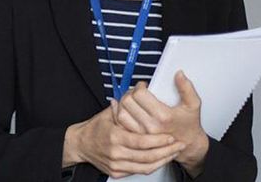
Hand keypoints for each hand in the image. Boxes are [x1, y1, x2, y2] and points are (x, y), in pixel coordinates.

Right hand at [63, 104, 185, 177]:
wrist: (81, 144)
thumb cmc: (95, 128)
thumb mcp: (109, 113)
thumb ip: (126, 104)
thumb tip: (140, 88)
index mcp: (114, 137)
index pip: (142, 142)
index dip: (159, 141)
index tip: (171, 137)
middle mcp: (115, 153)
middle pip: (147, 157)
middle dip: (166, 152)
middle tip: (179, 145)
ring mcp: (116, 165)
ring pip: (145, 167)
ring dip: (162, 160)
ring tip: (174, 153)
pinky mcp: (117, 172)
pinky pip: (139, 171)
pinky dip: (152, 166)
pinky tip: (161, 159)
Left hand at [113, 71, 208, 174]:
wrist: (188, 144)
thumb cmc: (189, 124)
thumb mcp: (193, 104)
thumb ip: (186, 88)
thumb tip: (179, 74)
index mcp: (163, 116)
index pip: (139, 94)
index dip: (139, 86)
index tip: (143, 86)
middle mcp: (150, 126)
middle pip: (127, 102)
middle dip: (130, 92)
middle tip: (136, 92)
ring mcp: (142, 134)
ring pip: (121, 113)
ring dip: (122, 103)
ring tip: (131, 100)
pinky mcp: (136, 138)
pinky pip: (120, 124)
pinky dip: (118, 114)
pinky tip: (124, 109)